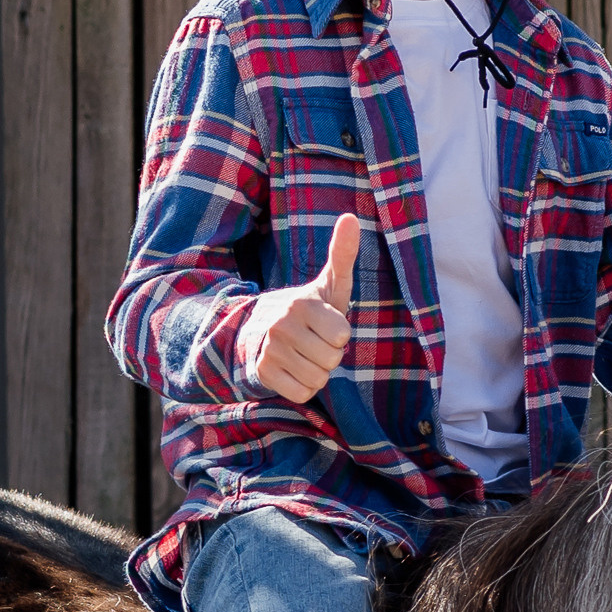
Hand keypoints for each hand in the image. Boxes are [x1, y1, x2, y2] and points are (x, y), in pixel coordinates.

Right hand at [237, 213, 359, 404]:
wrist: (260, 331)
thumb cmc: (308, 310)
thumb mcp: (328, 284)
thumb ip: (342, 253)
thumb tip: (350, 217)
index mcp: (302, 303)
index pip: (342, 336)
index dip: (339, 336)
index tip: (326, 326)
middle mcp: (282, 325)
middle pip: (332, 360)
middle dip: (329, 356)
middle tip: (315, 343)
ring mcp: (270, 350)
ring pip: (318, 379)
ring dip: (317, 372)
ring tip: (304, 355)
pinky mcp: (263, 373)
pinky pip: (301, 394)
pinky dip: (302, 388)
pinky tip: (293, 371)